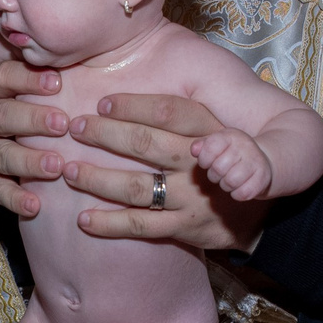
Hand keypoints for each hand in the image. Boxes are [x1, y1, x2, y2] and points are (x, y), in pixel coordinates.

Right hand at [0, 58, 72, 217]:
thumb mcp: (55, 57)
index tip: (58, 83)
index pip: (3, 76)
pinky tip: (35, 204)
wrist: (47, 117)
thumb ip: (50, 49)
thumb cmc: (58, 79)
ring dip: (26, 159)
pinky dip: (13, 197)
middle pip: (0, 115)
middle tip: (63, 124)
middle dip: (31, 120)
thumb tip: (69, 30)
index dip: (27, 79)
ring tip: (56, 165)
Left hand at [64, 93, 269, 251]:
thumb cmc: (223, 163)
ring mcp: (191, 198)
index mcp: (208, 132)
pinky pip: (140, 226)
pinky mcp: (184, 228)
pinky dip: (109, 223)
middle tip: (73, 128)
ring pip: (136, 187)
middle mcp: (199, 164)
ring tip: (68, 171)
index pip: (168, 111)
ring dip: (96, 179)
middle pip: (145, 144)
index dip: (132, 105)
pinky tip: (83, 219)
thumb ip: (182, 117)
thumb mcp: (215, 131)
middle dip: (104, 134)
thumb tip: (132, 95)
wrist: (253, 213)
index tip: (101, 103)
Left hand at [189, 127, 274, 200]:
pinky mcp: (263, 179)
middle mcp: (245, 146)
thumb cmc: (233, 154)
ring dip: (225, 185)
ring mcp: (256, 162)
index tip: (207, 163)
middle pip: (218, 168)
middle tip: (220, 174)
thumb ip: (202, 145)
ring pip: (230, 182)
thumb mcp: (218, 145)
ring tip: (229, 180)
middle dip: (214, 175)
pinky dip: (237, 194)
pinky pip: (242, 193)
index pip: (210, 147)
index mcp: (231, 135)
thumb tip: (194, 150)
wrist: (263, 162)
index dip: (204, 159)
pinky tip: (240, 186)